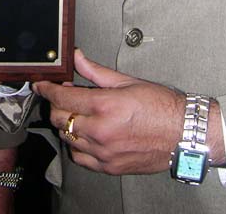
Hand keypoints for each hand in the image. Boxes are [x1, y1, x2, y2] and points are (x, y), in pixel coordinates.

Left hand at [33, 48, 185, 175]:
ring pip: (67, 138)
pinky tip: (84, 135)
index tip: (41, 85)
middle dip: (56, 105)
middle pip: (59, 118)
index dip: (47, 89)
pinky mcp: (110, 167)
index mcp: (105, 106)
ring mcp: (104, 152)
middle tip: (64, 95)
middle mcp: (101, 131)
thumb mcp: (126, 81)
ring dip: (66, 124)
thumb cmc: (161, 106)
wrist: (184, 133)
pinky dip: (76, 146)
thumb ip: (96, 71)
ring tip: (77, 113)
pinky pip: (80, 158)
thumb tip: (77, 57)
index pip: (62, 98)